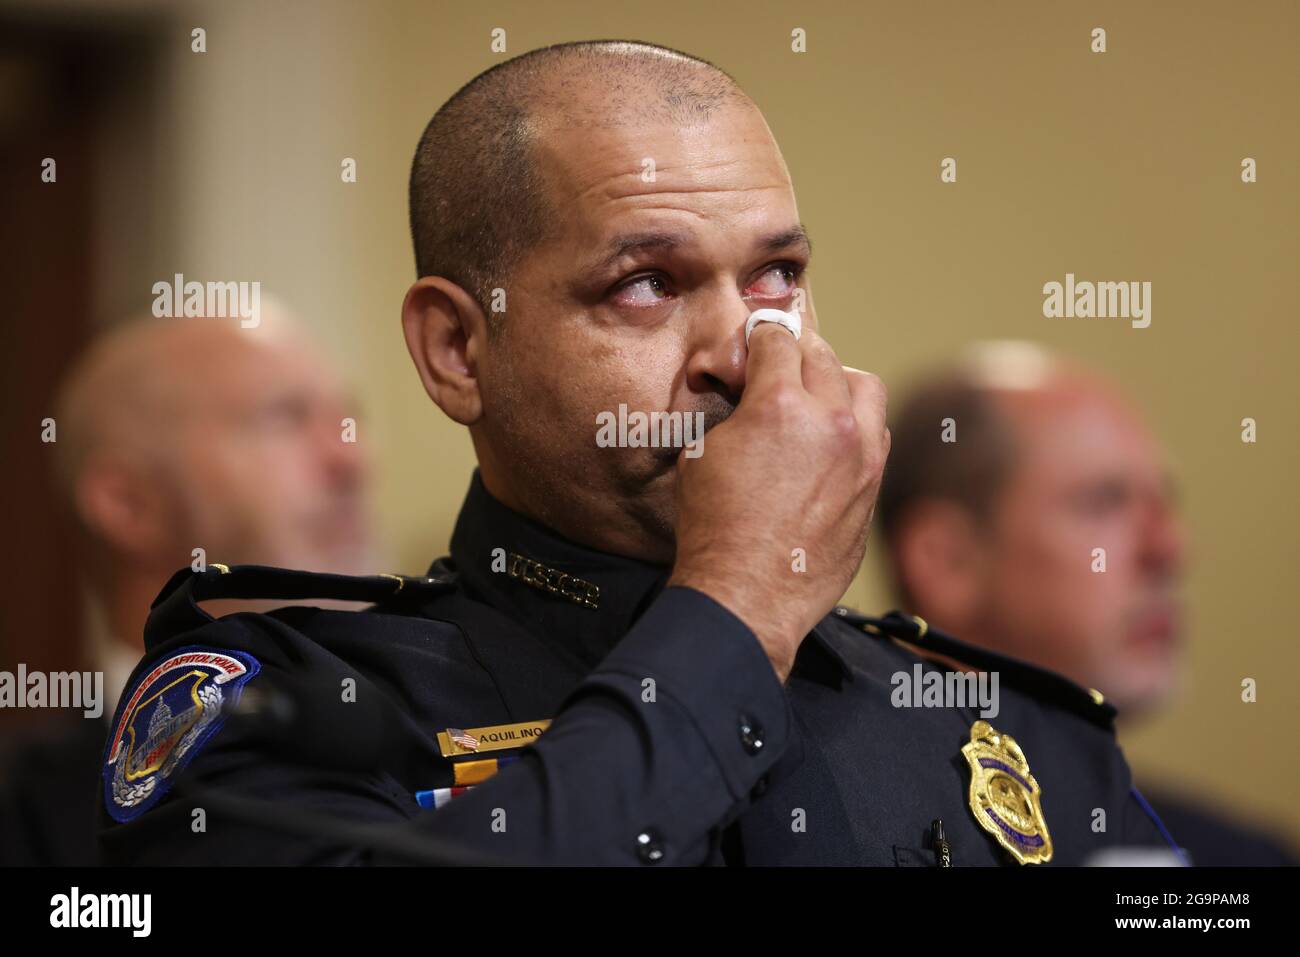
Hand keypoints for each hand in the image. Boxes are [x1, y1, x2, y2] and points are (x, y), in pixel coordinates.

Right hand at [668, 323, 888, 681]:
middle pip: (822, 355)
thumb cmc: (714, 529)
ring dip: (835, 381)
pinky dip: (854, 423)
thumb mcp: (703, 452)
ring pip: (863, 386)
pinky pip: (875, 433)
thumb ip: (732, 406)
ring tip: (810, 399)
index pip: (777, 339)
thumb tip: (743, 387)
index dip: (756, 337)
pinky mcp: (872, 487)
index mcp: (780, 405)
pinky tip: (828, 440)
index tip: (748, 347)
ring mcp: (861, 456)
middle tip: (772, 367)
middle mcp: (830, 422)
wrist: (747, 596)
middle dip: (794, 352)